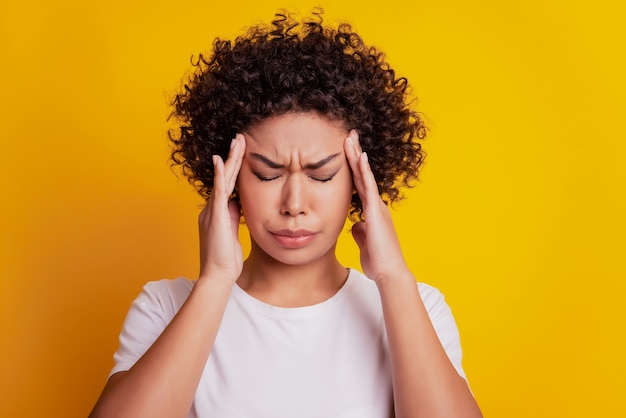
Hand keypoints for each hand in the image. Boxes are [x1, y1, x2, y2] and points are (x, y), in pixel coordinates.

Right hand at [198, 134, 245, 283]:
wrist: (217, 276)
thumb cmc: (226, 261)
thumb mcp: (232, 235)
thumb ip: (233, 219)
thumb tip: (237, 205)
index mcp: (217, 213)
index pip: (228, 185)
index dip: (235, 168)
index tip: (242, 152)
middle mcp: (211, 208)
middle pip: (225, 177)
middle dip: (233, 157)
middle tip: (240, 138)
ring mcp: (212, 211)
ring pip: (223, 179)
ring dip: (231, 159)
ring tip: (238, 141)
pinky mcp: (215, 216)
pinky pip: (219, 191)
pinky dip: (221, 175)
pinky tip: (222, 160)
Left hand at [344, 131, 410, 285]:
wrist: (389, 273)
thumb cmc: (378, 262)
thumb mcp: (364, 244)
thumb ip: (360, 232)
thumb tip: (354, 225)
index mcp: (372, 213)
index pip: (359, 185)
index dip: (353, 169)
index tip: (347, 152)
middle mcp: (376, 206)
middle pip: (362, 175)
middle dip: (355, 155)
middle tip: (349, 135)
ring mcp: (377, 206)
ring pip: (364, 176)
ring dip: (357, 156)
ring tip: (350, 137)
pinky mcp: (376, 211)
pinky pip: (368, 187)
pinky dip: (363, 171)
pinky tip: (360, 156)